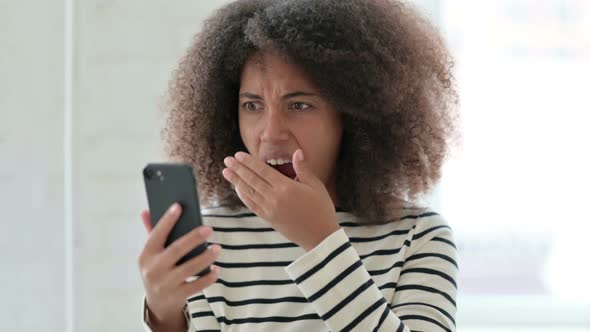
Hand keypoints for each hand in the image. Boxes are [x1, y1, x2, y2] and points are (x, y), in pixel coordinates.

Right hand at [137, 203, 220, 325]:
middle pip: (176, 250)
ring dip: (206, 257)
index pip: (156, 234)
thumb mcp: (151, 254)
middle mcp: (154, 269)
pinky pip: (197, 285)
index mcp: (146, 255)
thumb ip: (151, 232)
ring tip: (217, 248)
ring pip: (189, 268)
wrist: (157, 303)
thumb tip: (145, 210)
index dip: (167, 220)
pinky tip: (216, 268)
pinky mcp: (178, 295)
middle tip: (209, 229)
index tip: (178, 206)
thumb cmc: (157, 270)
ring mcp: (166, 284)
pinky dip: (209, 277)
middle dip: (193, 238)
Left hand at [222, 149, 339, 250]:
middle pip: (252, 180)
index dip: (249, 162)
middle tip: (227, 160)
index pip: (262, 171)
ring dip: (236, 181)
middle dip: (238, 169)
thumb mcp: (316, 186)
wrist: (320, 237)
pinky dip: (243, 196)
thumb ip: (303, 169)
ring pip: (249, 192)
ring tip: (226, 172)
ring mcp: (270, 210)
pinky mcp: (269, 219)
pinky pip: (252, 205)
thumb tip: (297, 152)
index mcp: (286, 187)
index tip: (238, 155)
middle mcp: (275, 198)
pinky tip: (238, 189)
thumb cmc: (321, 209)